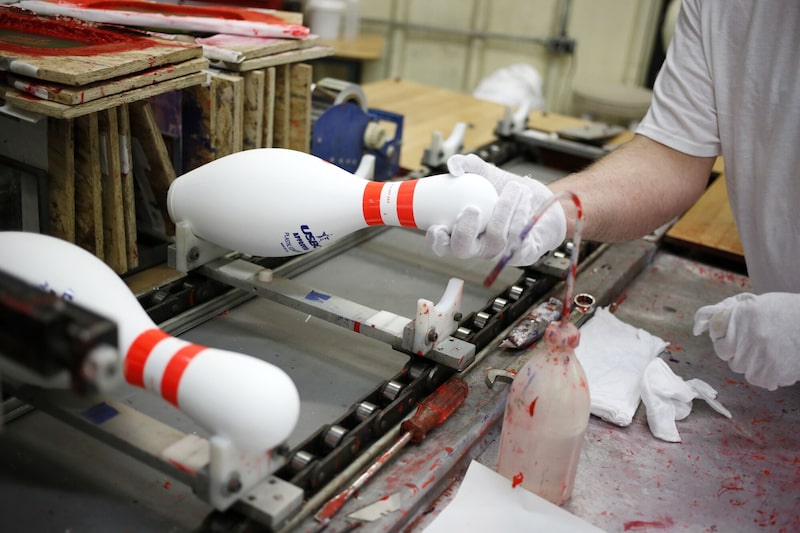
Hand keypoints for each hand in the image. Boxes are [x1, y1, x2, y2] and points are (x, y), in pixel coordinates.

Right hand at [425, 154, 566, 265]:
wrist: (539, 201)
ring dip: (504, 209)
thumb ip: (469, 165)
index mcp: (461, 231)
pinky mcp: (521, 255)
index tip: (437, 227)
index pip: (441, 245)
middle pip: (462, 249)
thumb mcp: (487, 175)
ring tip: (515, 188)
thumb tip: (454, 165)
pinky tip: (524, 199)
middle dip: (464, 231)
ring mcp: (498, 252)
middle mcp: (477, 246)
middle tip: (472, 209)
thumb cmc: (507, 192)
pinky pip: (517, 237)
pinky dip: (520, 213)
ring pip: (495, 237)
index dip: (435, 240)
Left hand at [693, 292, 799, 389]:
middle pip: (726, 353)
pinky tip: (779, 361)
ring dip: (752, 363)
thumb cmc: (791, 313)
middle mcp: (746, 336)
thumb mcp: (760, 303)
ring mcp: (758, 356)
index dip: (722, 333)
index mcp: (742, 315)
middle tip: (755, 344)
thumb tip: (711, 321)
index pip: (715, 329)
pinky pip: (759, 380)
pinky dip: (767, 374)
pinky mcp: (772, 372)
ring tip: (770, 352)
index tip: (729, 334)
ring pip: (741, 368)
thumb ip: (736, 312)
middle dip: (736, 350)